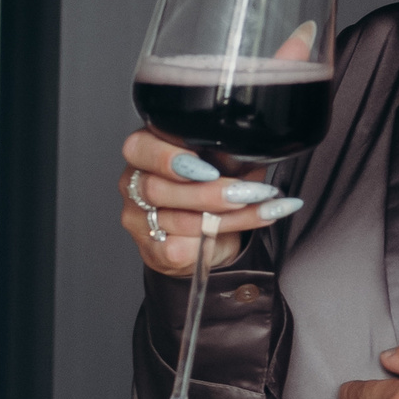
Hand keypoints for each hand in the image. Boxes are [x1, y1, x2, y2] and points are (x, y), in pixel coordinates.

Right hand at [118, 132, 302, 277]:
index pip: (139, 148)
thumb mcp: (219, 160)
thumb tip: (248, 148)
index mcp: (143, 151)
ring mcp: (139, 220)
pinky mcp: (154, 250)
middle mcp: (133, 184)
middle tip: (247, 191)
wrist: (204, 237)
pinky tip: (253, 223)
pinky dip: (225, 236)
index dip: (168, 158)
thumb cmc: (206, 188)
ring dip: (230, 215)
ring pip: (179, 220)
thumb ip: (224, 151)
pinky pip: (185, 246)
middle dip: (209, 192)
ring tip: (265, 206)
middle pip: (158, 189)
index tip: (206, 167)